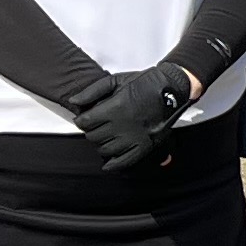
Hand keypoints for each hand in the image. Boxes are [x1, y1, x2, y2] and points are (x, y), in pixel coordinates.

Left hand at [71, 61, 198, 172]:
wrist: (171, 89)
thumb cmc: (144, 83)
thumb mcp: (115, 80)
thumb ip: (92, 91)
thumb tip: (74, 101)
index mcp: (115, 108)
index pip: (85, 122)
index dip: (81, 120)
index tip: (84, 118)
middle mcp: (123, 126)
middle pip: (93, 137)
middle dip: (91, 131)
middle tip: (96, 126)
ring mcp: (134, 138)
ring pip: (105, 150)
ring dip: (101, 145)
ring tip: (105, 137)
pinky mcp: (144, 146)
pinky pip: (125, 161)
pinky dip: (114, 165)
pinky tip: (108, 163)